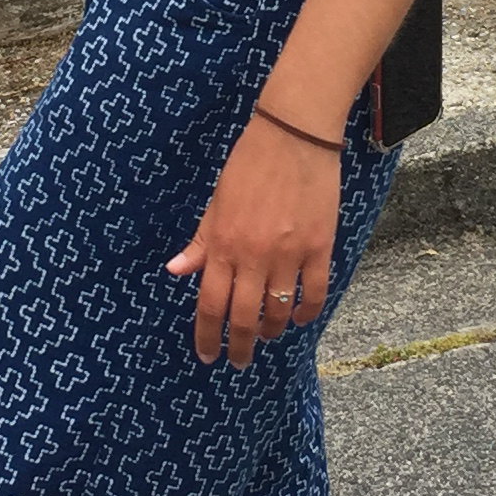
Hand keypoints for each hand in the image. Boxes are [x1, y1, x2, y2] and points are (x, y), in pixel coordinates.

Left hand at [166, 117, 340, 368]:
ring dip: (271, 330)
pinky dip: (307, 313)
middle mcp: (253, 256)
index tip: (208, 356)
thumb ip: (200, 241)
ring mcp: (288, 254)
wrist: (293, 135)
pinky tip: (300, 319)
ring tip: (267, 334)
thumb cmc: (249, 163)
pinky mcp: (319, 247)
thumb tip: (176, 271)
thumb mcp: (216, 202)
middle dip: (239, 347)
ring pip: (278, 312)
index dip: (207, 337)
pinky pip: (313, 293)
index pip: (210, 305)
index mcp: (222, 244)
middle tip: (239, 361)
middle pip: (243, 318)